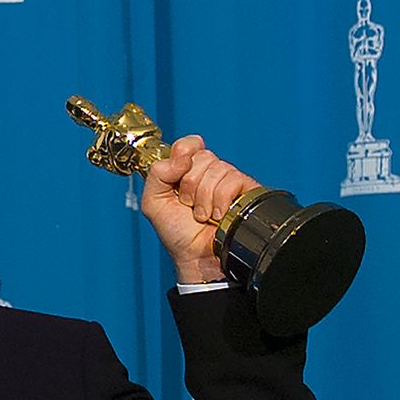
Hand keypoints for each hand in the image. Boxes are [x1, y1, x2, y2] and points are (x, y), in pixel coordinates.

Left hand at [142, 135, 260, 283]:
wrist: (196, 256)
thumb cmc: (177, 232)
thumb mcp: (153, 203)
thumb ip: (157, 174)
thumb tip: (182, 157)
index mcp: (186, 170)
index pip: (189, 144)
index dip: (184, 152)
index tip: (179, 171)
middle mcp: (208, 172)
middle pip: (202, 156)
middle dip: (189, 184)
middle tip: (188, 204)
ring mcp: (228, 180)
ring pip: (217, 168)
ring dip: (204, 197)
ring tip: (203, 214)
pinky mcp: (246, 189)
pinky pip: (233, 179)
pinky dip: (221, 200)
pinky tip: (218, 214)